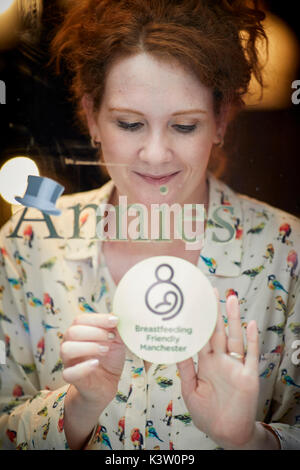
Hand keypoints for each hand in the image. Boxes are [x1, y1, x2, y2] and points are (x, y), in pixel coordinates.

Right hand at [61, 313, 125, 407]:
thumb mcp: (117, 341)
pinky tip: (96, 363)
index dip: (98, 319)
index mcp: (79, 332)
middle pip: (72, 331)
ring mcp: (69, 362)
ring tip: (105, 350)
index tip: (115, 321)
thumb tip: (119, 315)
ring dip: (88, 347)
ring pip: (67, 349)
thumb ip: (116, 328)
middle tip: (111, 337)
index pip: (80, 319)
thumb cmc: (109, 359)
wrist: (107, 384)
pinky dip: (83, 367)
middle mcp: (70, 344)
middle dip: (94, 332)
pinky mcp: (72, 378)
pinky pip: (69, 372)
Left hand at [177, 288, 259, 448]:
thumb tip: (176, 349)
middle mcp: (220, 361)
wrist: (226, 434)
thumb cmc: (207, 413)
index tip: (192, 304)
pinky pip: (251, 355)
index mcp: (206, 363)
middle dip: (214, 313)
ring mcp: (235, 366)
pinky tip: (251, 324)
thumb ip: (184, 369)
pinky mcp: (248, 376)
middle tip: (210, 291)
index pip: (201, 337)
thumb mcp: (190, 390)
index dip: (197, 321)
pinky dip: (252, 339)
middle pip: (217, 332)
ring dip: (233, 319)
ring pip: (234, 337)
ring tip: (231, 299)